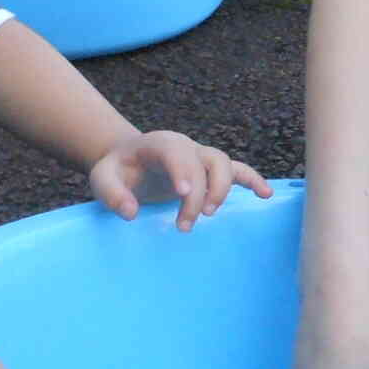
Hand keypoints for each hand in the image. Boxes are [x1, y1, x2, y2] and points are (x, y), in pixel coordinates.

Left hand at [87, 130, 272, 229]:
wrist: (127, 159)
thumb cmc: (117, 170)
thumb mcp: (102, 178)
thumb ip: (112, 194)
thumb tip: (131, 213)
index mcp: (159, 144)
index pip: (176, 152)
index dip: (183, 171)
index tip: (183, 195)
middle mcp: (185, 146)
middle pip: (206, 161)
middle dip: (201, 193)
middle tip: (184, 224)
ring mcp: (201, 156)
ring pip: (224, 164)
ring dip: (222, 190)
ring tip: (209, 214)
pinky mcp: (210, 169)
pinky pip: (239, 170)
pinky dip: (253, 180)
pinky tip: (266, 195)